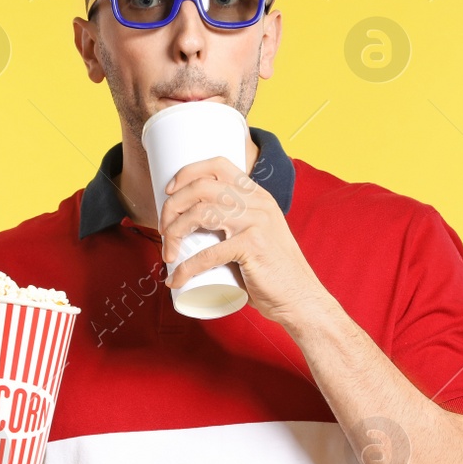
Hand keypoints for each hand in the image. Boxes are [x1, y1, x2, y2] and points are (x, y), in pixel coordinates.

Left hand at [158, 156, 328, 327]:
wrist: (300, 298)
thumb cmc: (271, 272)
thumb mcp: (256, 236)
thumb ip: (233, 225)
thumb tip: (191, 226)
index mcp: (257, 195)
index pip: (218, 165)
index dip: (188, 172)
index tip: (169, 191)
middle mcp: (257, 202)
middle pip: (201, 187)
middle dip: (172, 206)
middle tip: (163, 230)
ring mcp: (256, 222)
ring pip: (199, 213)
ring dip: (173, 232)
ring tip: (167, 253)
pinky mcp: (253, 246)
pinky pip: (208, 253)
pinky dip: (185, 268)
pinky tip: (176, 278)